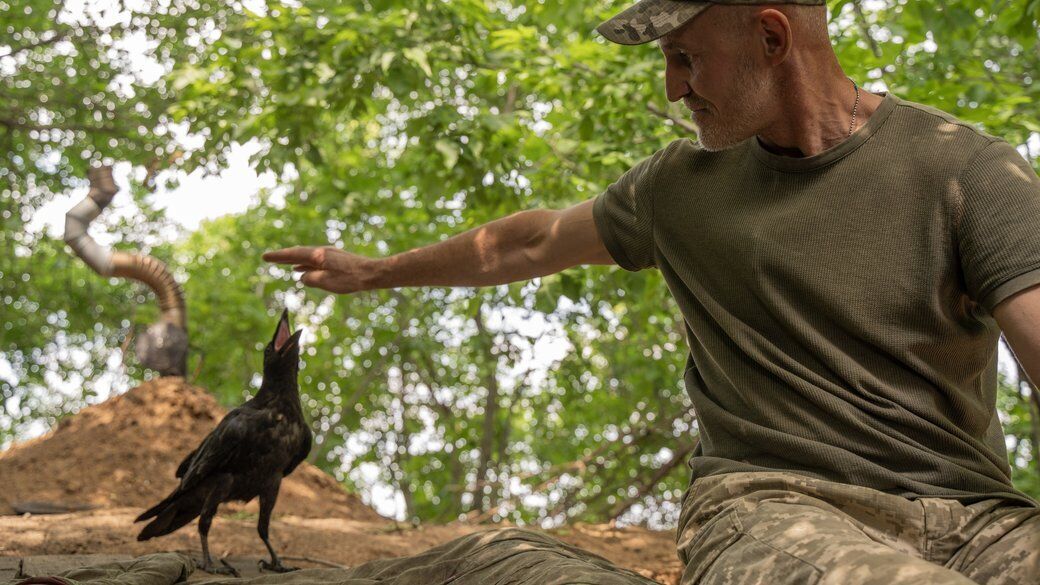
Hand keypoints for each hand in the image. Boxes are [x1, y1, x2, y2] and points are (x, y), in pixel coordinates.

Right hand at [262, 246, 378, 293]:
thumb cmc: (350, 279)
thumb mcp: (327, 282)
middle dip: (283, 256)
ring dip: (293, 260)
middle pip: (298, 253)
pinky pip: (314, 261)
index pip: (293, 254)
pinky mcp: (335, 260)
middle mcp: (322, 252)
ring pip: (306, 257)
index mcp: (318, 255)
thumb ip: (310, 279)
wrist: (372, 273)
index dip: (278, 256)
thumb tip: (303, 276)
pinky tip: (300, 269)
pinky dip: (304, 264)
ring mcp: (329, 255)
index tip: (265, 256)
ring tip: (282, 263)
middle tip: (267, 257)